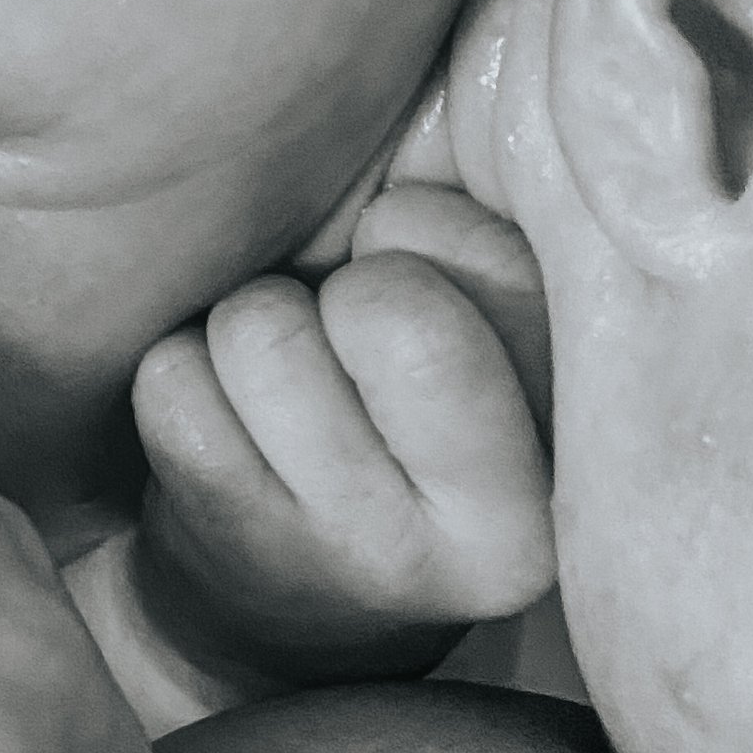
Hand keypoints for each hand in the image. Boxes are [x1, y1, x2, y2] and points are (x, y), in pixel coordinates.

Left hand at [129, 187, 555, 684]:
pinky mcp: (232, 547)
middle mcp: (493, 532)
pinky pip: (175, 381)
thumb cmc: (399, 425)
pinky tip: (228, 435)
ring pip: (262, 329)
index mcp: (577, 464)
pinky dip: (184, 379)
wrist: (292, 612)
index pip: (495, 261)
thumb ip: (487, 248)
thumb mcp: (490, 344)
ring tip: (285, 398)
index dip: (419, 230)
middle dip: (339, 293)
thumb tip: (434, 139)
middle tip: (343, 350)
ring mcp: (360, 553)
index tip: (418, 290)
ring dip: (252, 334)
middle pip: (380, 299)